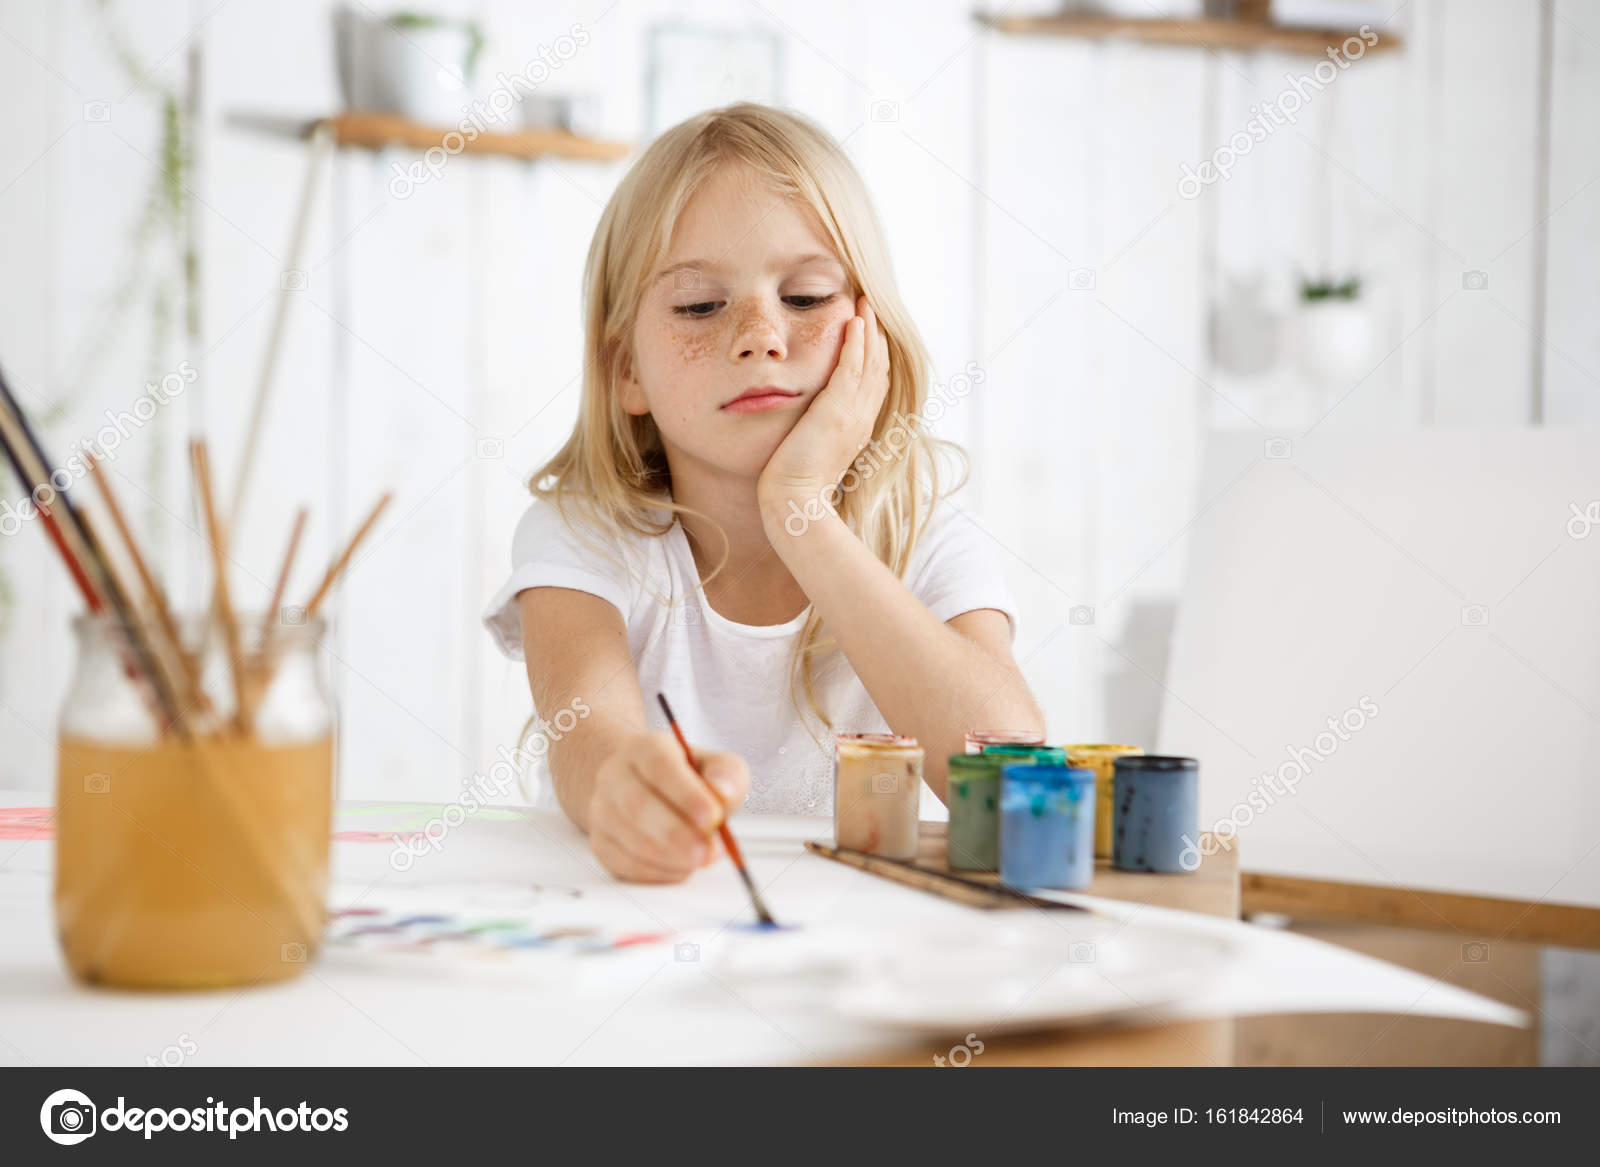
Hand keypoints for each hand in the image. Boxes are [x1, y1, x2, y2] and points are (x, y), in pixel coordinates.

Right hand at [586, 731, 749, 882]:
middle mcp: (616, 776)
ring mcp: (602, 810)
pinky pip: (625, 864)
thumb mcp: (713, 765)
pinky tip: (681, 867)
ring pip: (631, 838)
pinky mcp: (601, 842)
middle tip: (709, 851)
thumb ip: (726, 775)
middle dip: (677, 834)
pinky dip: (659, 872)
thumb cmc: (685, 778)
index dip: (685, 794)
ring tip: (702, 858)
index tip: (713, 817)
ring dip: (671, 856)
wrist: (640, 784)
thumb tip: (723, 794)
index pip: (659, 766)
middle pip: (638, 805)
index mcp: (645, 749)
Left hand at [757, 295, 890, 527]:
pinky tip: (853, 320)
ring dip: (869, 328)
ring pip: (870, 361)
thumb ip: (818, 430)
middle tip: (871, 305)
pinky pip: (852, 367)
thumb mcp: (813, 450)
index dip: (874, 353)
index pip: (873, 381)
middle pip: (879, 365)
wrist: (794, 502)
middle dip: (876, 333)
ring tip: (865, 302)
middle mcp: (862, 417)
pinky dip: (855, 342)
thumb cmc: (796, 483)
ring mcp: (853, 414)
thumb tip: (808, 419)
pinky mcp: (837, 411)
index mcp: (858, 426)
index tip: (868, 329)